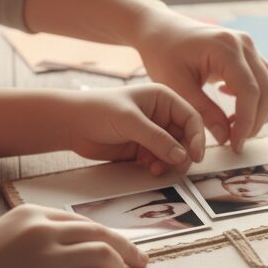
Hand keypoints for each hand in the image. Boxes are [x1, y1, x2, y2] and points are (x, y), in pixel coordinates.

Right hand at [0, 205, 146, 267]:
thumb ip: (33, 236)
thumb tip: (68, 248)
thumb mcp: (0, 238)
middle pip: (101, 233)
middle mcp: (43, 231)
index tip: (119, 245)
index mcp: (30, 214)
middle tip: (139, 260)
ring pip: (104, 255)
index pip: (82, 221)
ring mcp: (49, 260)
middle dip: (125, 247)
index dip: (106, 234)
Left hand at [64, 84, 205, 174]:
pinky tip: (148, 168)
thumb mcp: (132, 122)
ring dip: (169, 162)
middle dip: (183, 153)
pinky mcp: (142, 147)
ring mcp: (152, 132)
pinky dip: (157, 166)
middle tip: (178, 168)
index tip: (195, 156)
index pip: (191, 118)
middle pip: (185, 137)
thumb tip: (182, 157)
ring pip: (173, 152)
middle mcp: (161, 115)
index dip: (197, 138)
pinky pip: (159, 160)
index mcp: (163, 98)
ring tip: (156, 169)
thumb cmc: (99, 111)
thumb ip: (158, 139)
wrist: (70, 124)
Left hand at [133, 8, 267, 151]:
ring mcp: (250, 46)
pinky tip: (235, 106)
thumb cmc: (163, 54)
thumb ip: (203, 112)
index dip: (246, 122)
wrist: (162, 30)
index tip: (235, 144)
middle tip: (236, 141)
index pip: (249, 90)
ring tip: (237, 126)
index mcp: (226, 48)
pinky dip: (259, 99)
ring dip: (263, 111)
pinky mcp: (250, 53)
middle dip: (256, 120)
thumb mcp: (176, 86)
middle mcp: (244, 44)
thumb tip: (226, 138)